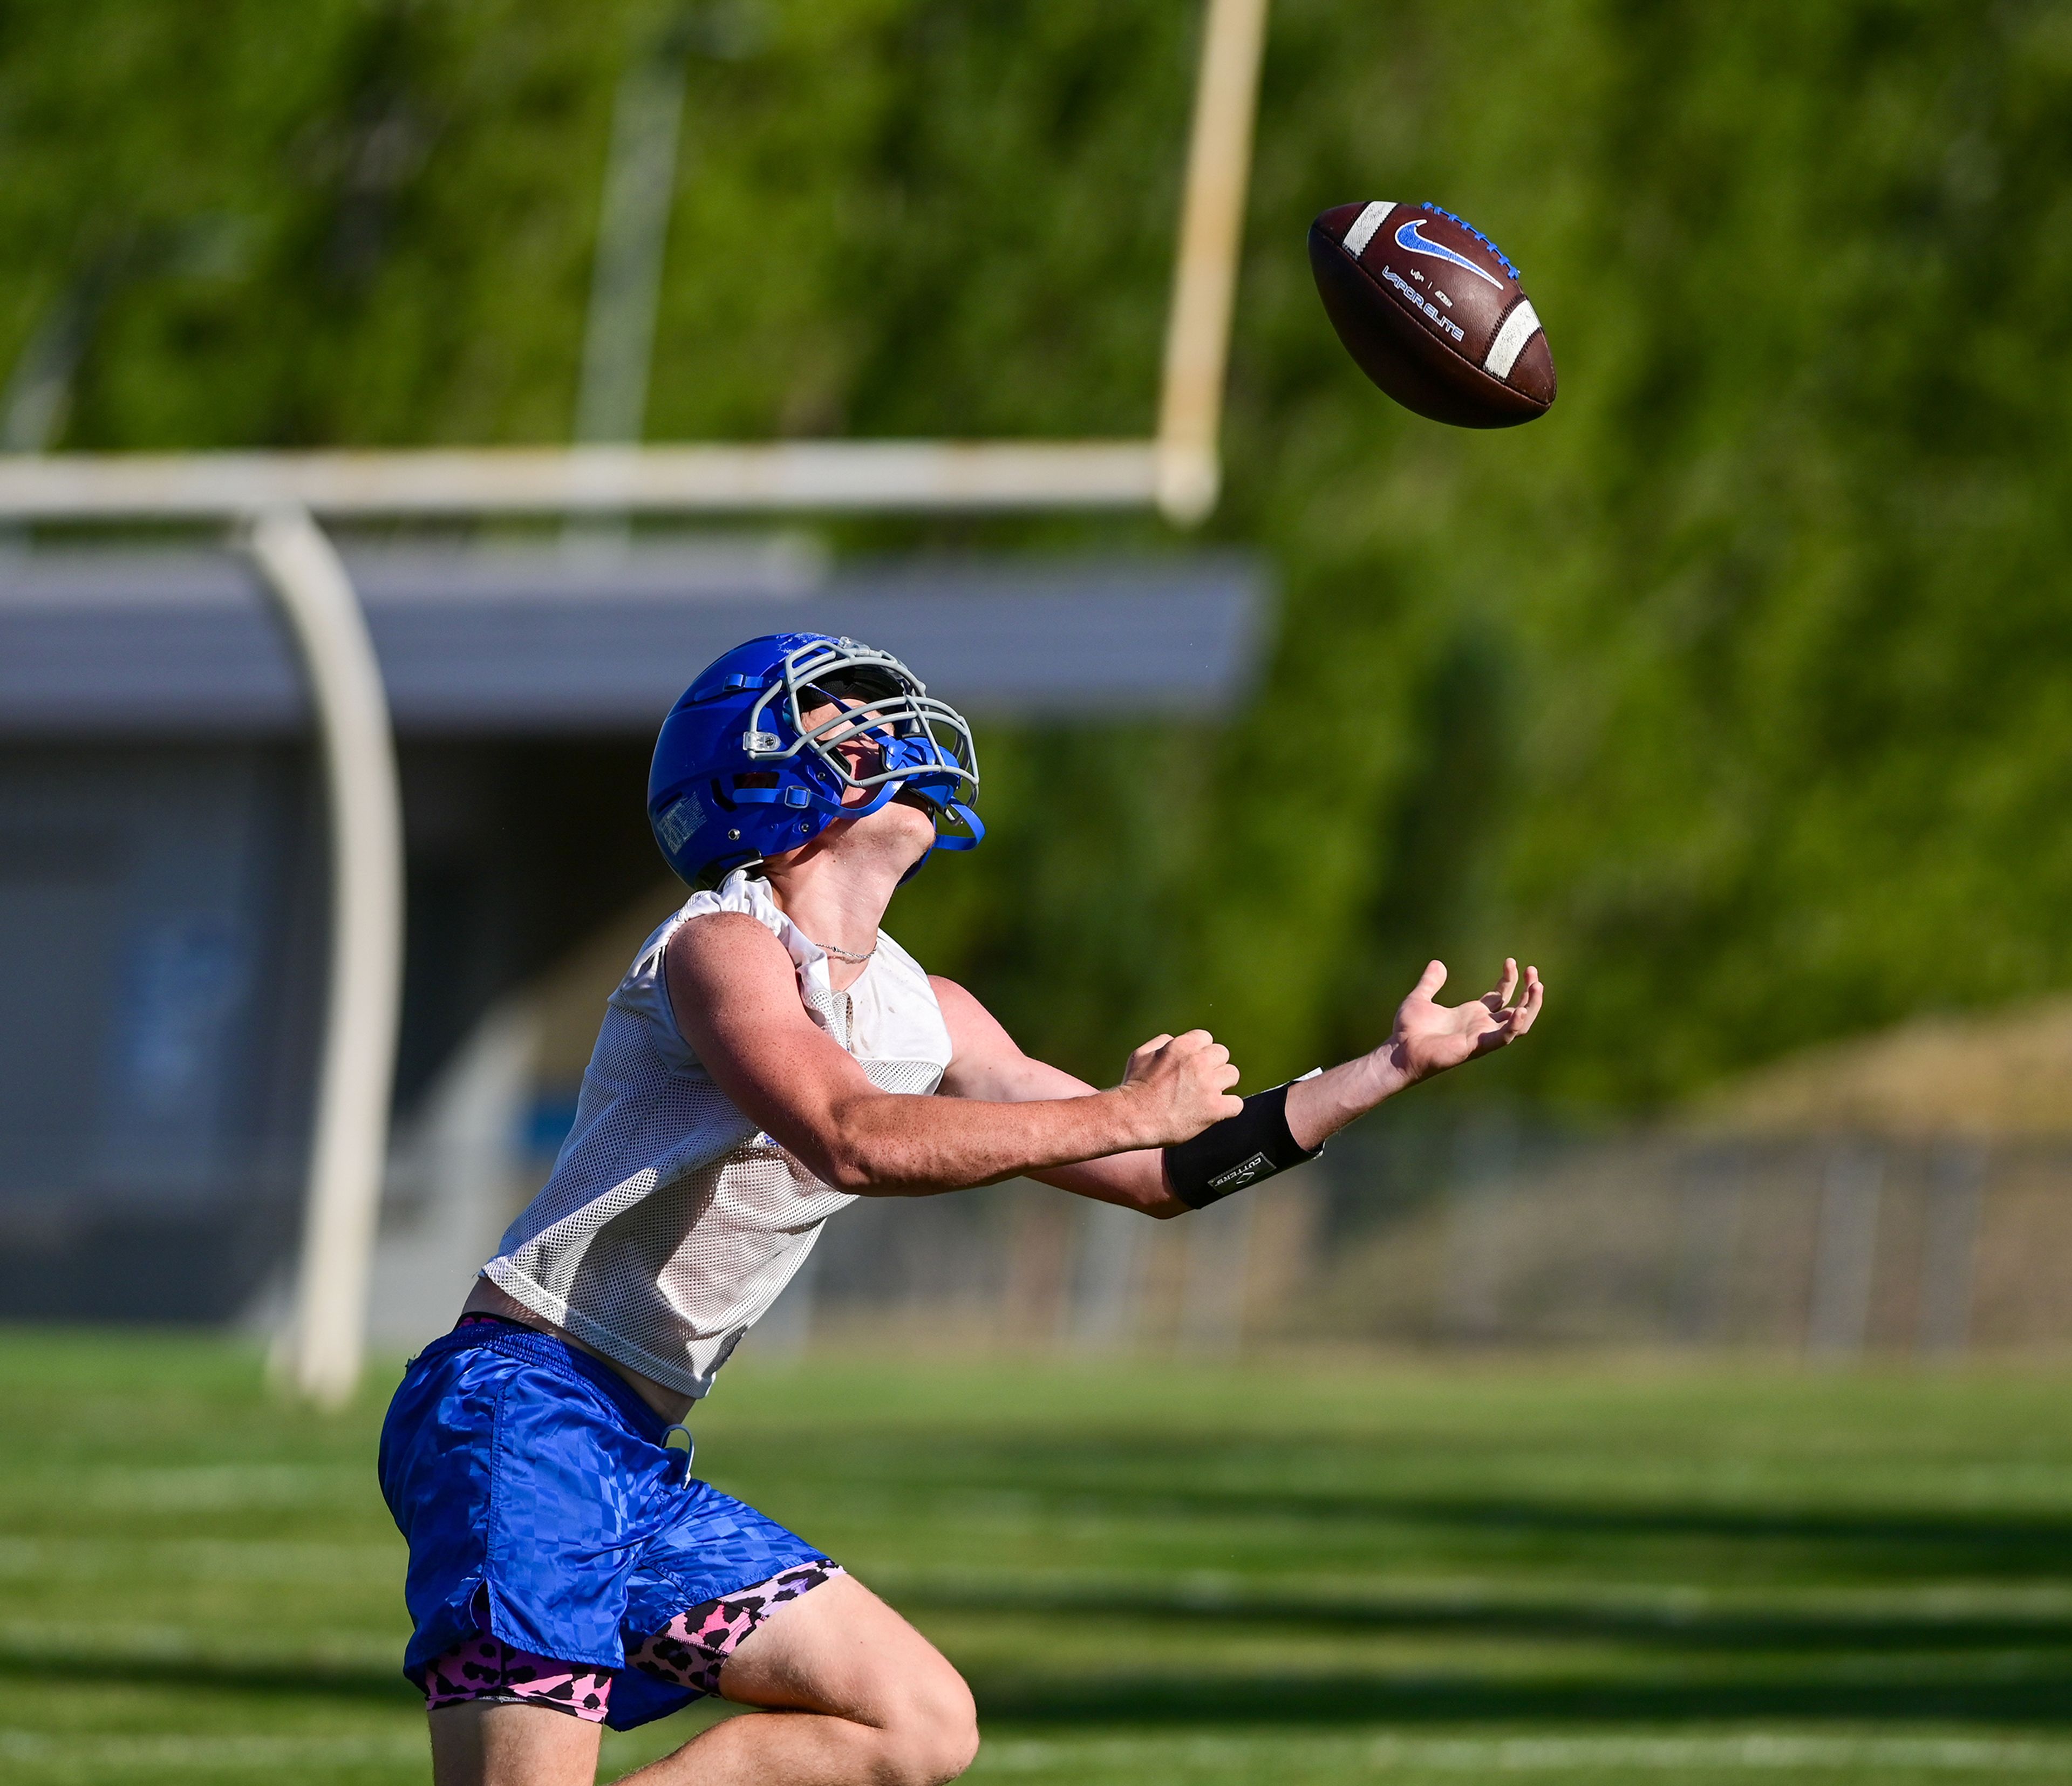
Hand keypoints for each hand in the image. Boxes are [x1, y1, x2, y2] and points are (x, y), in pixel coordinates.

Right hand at [1117, 1029, 1243, 1145]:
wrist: (1132, 1117)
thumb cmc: (1134, 1087)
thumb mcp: (1141, 1054)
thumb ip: (1161, 1042)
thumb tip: (1175, 1040)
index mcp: (1182, 1046)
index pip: (1206, 1038)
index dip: (1199, 1051)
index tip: (1193, 1063)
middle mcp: (1199, 1062)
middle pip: (1222, 1054)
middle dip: (1212, 1065)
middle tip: (1200, 1079)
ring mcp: (1208, 1086)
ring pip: (1233, 1075)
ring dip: (1222, 1083)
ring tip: (1208, 1094)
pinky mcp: (1214, 1109)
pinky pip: (1236, 1103)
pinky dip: (1227, 1108)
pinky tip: (1214, 1111)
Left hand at [1382, 959, 1542, 1085]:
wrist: (1399, 1051)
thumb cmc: (1409, 1030)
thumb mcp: (1419, 998)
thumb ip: (1430, 982)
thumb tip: (1437, 963)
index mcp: (1471, 1013)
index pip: (1500, 996)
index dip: (1510, 979)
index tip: (1512, 962)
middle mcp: (1481, 1025)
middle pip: (1516, 1008)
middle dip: (1528, 991)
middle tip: (1532, 971)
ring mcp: (1481, 1036)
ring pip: (1519, 1023)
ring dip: (1531, 1006)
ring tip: (1537, 986)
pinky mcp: (1477, 1046)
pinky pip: (1503, 1038)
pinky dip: (1514, 1026)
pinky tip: (1519, 1011)